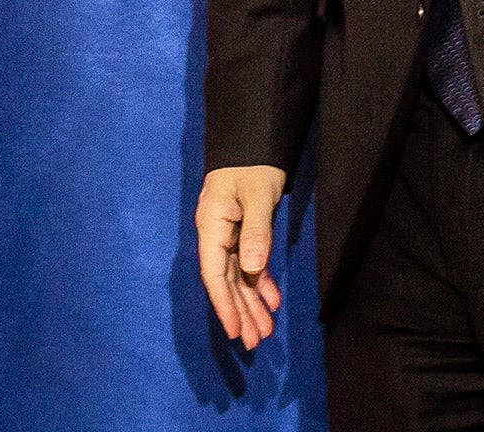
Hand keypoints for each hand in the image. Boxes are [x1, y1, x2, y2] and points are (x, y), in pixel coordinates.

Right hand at [195, 164, 286, 349]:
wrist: (254, 141)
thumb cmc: (252, 164)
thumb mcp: (256, 193)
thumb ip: (255, 230)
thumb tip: (252, 267)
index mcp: (211, 227)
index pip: (215, 274)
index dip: (225, 304)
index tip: (234, 330)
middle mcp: (217, 236)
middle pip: (227, 281)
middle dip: (241, 312)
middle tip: (255, 342)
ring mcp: (229, 235)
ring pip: (239, 277)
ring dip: (252, 303)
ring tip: (264, 331)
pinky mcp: (244, 233)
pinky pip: (250, 264)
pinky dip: (261, 282)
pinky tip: (272, 301)